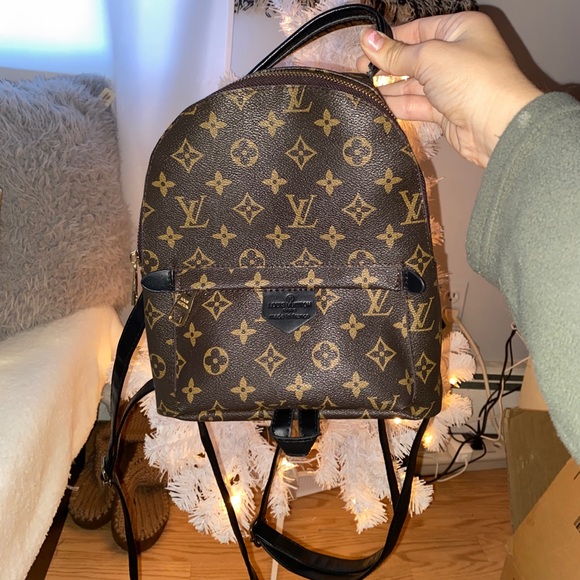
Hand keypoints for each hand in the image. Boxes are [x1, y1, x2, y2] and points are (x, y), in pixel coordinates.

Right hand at [358, 12, 542, 166]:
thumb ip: (396, 53)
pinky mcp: (445, 111)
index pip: (417, 29)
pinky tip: (377, 105)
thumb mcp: (429, 57)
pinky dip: (398, 105)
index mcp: (459, 29)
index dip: (390, 39)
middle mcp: (456, 54)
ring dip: (389, 87)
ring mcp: (450, 85)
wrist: (496, 126)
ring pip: (413, 83)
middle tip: (359, 72)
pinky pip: (417, 104)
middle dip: (387, 65)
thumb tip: (366, 39)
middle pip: (413, 57)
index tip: (363, 48)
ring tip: (362, 89)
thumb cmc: (470, 79)